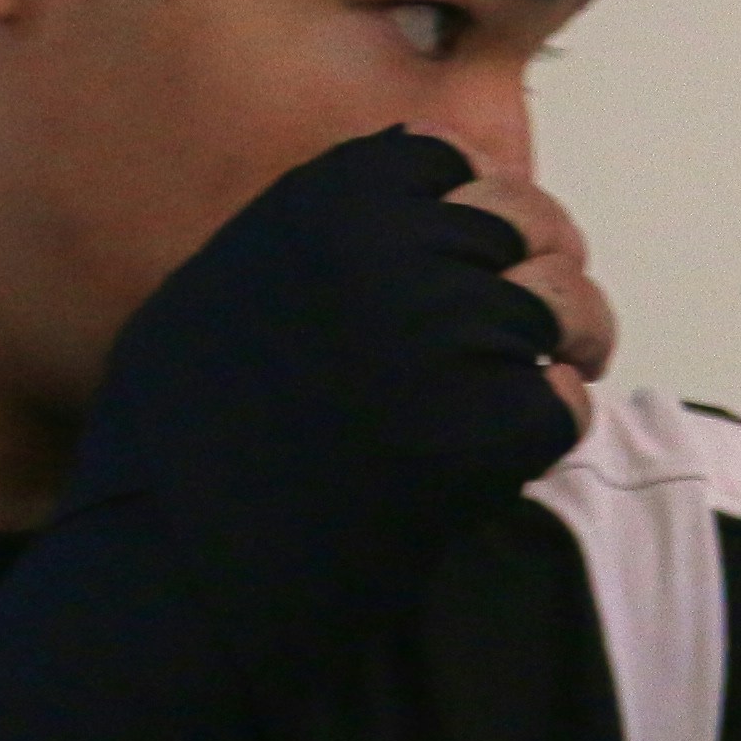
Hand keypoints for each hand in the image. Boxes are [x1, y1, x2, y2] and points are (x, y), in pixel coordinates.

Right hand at [0, 129, 592, 740]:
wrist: (171, 578)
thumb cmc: (172, 449)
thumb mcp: (212, 297)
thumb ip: (303, 241)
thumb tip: (384, 212)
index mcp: (326, 202)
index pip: (452, 162)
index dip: (475, 215)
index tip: (471, 262)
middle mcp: (400, 247)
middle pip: (532, 224)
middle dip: (538, 271)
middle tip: (529, 331)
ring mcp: (455, 334)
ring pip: (570, 307)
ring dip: (566, 345)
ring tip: (531, 389)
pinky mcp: (494, 426)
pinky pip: (568, 402)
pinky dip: (552, 428)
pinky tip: (501, 460)